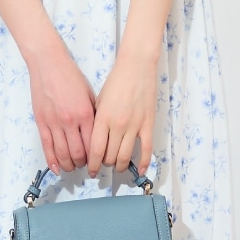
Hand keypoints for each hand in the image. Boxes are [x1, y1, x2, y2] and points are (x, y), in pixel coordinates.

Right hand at [27, 39, 95, 173]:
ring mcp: (54, 123)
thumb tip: (97, 134)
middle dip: (83, 164)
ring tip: (72, 167)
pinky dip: (52, 161)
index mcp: (85, 114)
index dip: (96, 157)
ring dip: (68, 165)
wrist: (48, 63)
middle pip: (78, 153)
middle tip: (85, 166)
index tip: (97, 161)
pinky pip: (47, 147)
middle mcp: (70, 121)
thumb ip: (93, 115)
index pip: (93, 145)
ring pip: (62, 154)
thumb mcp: (89, 94)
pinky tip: (57, 168)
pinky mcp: (41, 122)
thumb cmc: (70, 76)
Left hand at [87, 50, 157, 176]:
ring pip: (125, 156)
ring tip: (117, 167)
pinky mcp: (148, 125)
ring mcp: (134, 126)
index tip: (92, 171)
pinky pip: (146, 149)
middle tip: (104, 165)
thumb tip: (94, 142)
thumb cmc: (116, 82)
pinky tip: (140, 171)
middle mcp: (117, 125)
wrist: (137, 67)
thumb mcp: (99, 101)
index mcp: (103, 119)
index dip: (93, 164)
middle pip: (110, 156)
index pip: (95, 150)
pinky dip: (143, 163)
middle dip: (105, 164)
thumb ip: (96, 122)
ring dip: (120, 166)